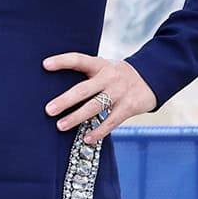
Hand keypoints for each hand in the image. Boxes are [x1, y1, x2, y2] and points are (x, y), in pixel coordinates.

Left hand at [43, 53, 157, 146]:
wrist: (152, 78)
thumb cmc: (117, 76)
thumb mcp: (104, 68)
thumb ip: (87, 75)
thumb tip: (55, 88)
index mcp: (100, 65)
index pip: (79, 60)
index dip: (62, 61)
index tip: (45, 65)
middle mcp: (109, 77)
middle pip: (84, 89)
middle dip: (65, 100)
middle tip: (48, 110)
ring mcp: (119, 92)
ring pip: (95, 107)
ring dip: (76, 117)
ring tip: (60, 126)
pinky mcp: (128, 107)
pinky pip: (110, 122)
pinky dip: (98, 131)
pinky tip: (86, 139)